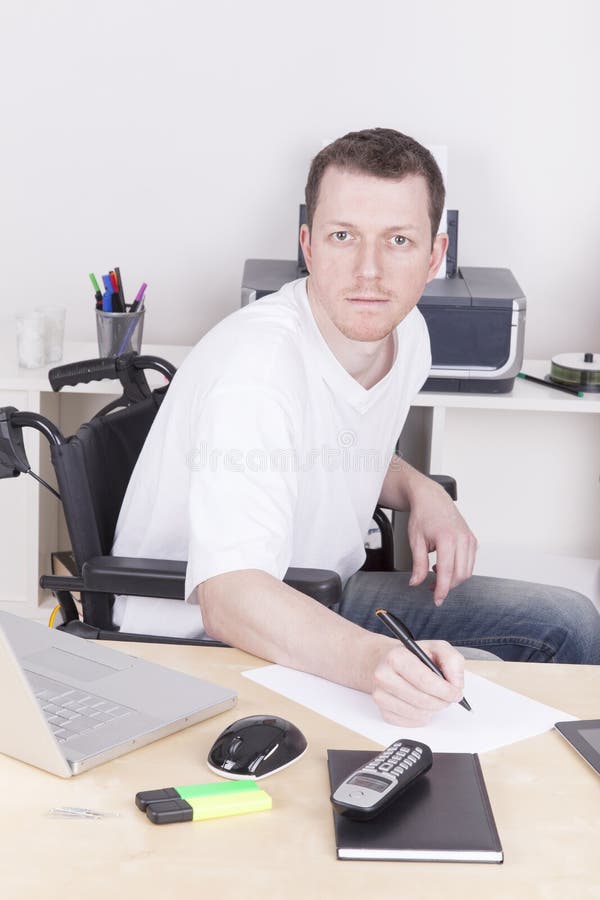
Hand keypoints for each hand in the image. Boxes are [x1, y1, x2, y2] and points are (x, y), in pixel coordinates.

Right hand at [370, 639, 464, 725]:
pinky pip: (411, 722)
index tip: (456, 693)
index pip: (424, 681)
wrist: (388, 663)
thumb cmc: (413, 656)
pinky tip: (422, 704)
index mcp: (396, 657)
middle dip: (442, 701)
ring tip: (434, 698)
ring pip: (418, 714)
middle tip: (448, 697)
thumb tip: (456, 683)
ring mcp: (381, 696)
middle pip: (422, 700)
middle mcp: (383, 676)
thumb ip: (452, 660)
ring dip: (433, 709)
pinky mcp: (383, 712)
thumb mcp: (436, 648)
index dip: (445, 690)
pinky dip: (423, 716)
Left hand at [407, 480, 477, 604]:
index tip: (437, 600)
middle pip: (461, 575)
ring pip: (467, 571)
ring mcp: (469, 539)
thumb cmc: (423, 516)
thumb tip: (416, 583)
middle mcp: (462, 539)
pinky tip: (444, 564)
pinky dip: (459, 569)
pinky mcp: (472, 540)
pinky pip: (470, 562)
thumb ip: (417, 565)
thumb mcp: (415, 541)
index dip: (442, 590)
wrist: (432, 499)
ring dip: (454, 578)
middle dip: (448, 586)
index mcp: (447, 539)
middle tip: (432, 588)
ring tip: (436, 572)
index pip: (448, 573)